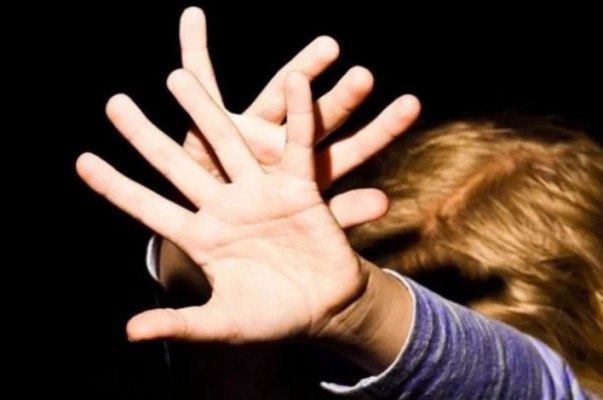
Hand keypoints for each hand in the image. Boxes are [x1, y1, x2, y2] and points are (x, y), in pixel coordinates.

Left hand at [78, 71, 374, 343]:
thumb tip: (129, 331)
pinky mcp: (299, 188)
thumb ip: (180, 324)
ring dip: (204, 111)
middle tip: (115, 102)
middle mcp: (225, 207)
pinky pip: (297, 148)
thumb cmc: (274, 316)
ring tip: (178, 76)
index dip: (117, 186)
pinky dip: (298, 116)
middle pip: (177, 165)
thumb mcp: (223, 323)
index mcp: (202, 237)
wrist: (326, 309)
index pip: (149, 208)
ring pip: (226, 144)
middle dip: (146, 136)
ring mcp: (260, 193)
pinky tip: (293, 81)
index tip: (82, 161)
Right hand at [177, 7, 420, 227]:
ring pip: (276, 94)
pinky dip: (194, 50)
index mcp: (307, 169)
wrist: (213, 223)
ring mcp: (250, 126)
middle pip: (318, 116)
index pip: (351, 147)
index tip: (412, 104)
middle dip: (341, 99)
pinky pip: (202, 80)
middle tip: (366, 78)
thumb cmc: (262, 225)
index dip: (380, 128)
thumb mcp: (301, 221)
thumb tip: (386, 203)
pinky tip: (193, 17)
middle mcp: (283, 140)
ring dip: (299, 70)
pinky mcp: (211, 119)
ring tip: (330, 48)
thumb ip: (340, 213)